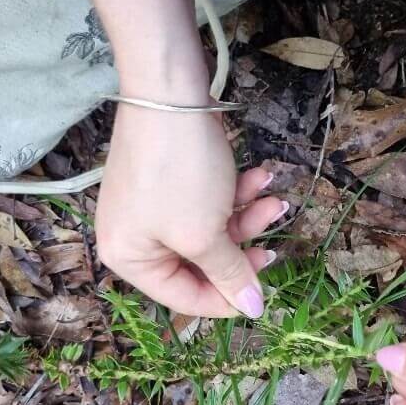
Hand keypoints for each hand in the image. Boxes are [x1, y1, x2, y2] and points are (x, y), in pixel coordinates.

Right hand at [96, 105, 286, 317]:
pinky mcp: (170, 177)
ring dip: (248, 217)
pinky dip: (236, 194)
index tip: (263, 295)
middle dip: (242, 249)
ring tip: (277, 201)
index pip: (183, 297)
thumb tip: (253, 311)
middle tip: (274, 248)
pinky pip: (207, 201)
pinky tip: (261, 178)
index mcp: (128, 259)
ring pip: (211, 229)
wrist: (170, 93)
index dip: (226, 300)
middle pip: (200, 263)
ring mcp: (151, 204)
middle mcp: (133, 236)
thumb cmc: (180, 174)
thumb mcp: (205, 234)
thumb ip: (230, 275)